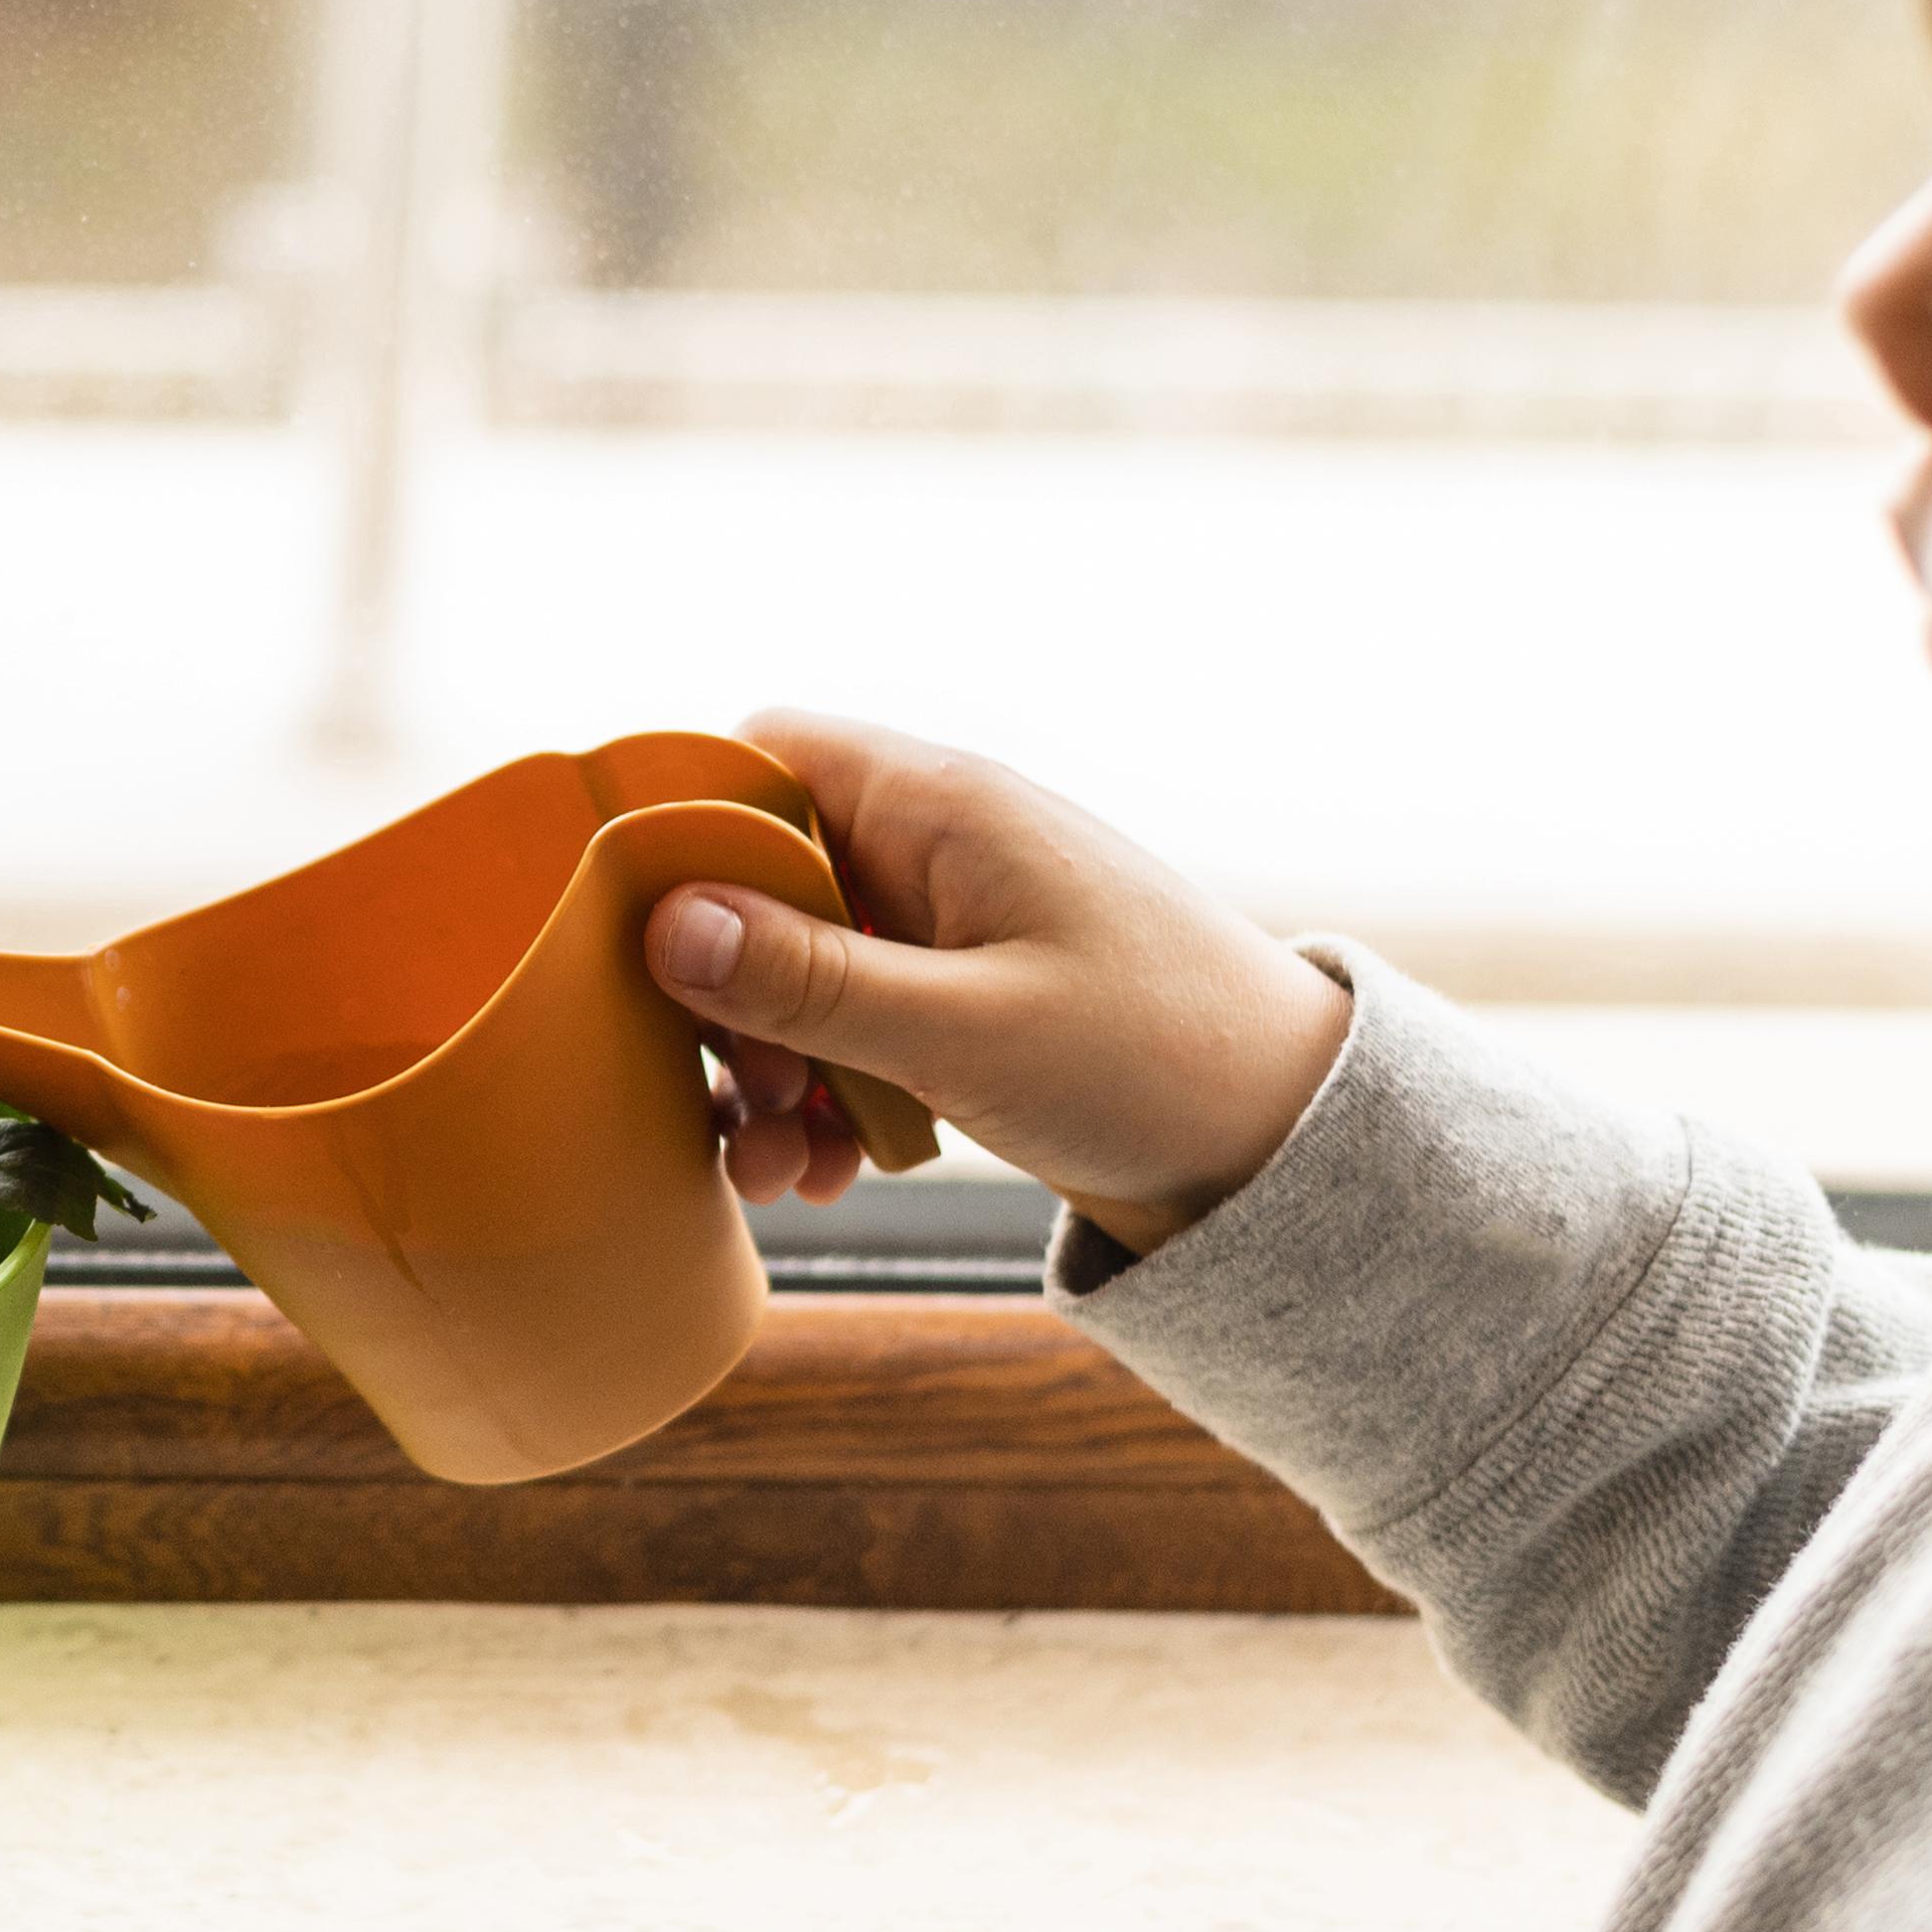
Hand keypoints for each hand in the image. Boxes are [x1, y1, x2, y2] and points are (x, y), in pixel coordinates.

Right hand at [649, 708, 1352, 1258]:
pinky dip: (827, 1096)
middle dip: (724, 998)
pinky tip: (828, 1173)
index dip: (681, 832)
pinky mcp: (968, 1006)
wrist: (1298, 1151)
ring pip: (801, 972)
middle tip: (736, 1098)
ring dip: (770, 1069)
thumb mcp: (966, 1032)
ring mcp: (952, 930)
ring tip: (777, 1171)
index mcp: (943, 807)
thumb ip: (810, 980)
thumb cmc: (1158, 1063)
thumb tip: (662, 922)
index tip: (633, 939)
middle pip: (762, 882)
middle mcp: (938, 850)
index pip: (761, 757)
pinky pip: (855, 1029)